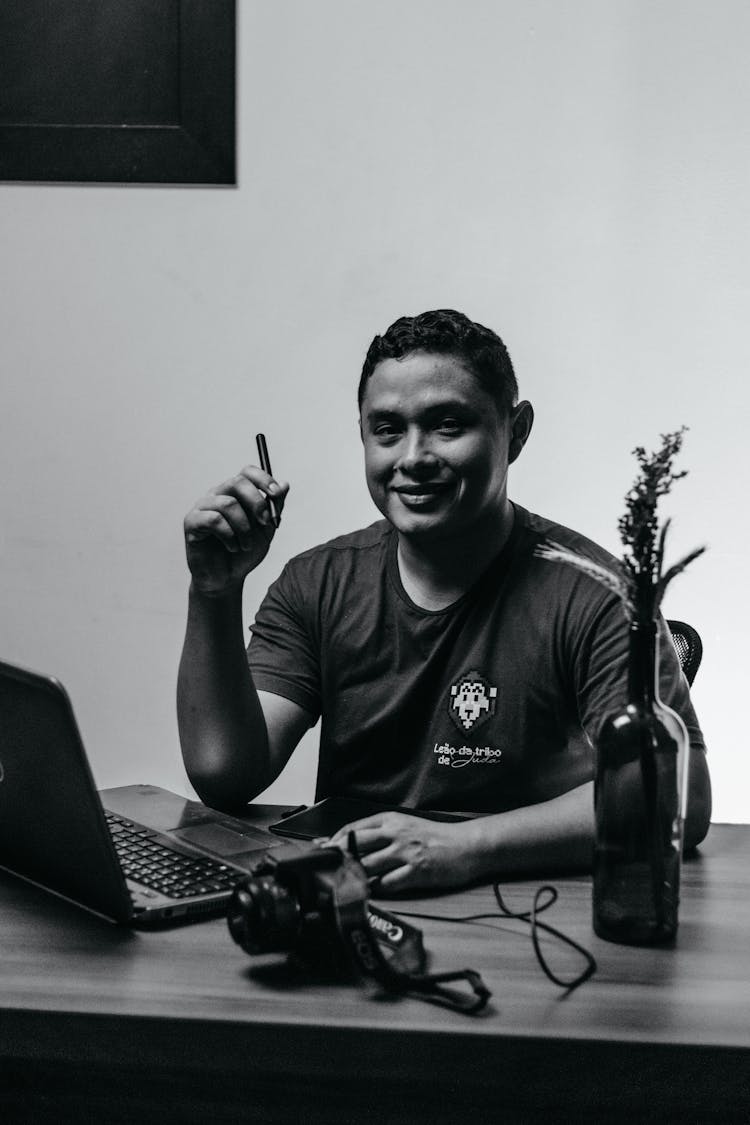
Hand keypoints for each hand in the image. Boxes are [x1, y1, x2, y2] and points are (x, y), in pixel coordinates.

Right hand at [183, 466, 288, 595]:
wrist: (227, 578)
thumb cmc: (244, 552)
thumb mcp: (266, 529)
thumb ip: (274, 507)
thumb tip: (285, 484)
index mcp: (236, 493)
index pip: (247, 472)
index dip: (263, 479)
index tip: (276, 494)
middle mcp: (218, 495)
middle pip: (237, 482)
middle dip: (257, 503)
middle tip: (265, 523)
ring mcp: (203, 507)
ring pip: (228, 503)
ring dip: (244, 527)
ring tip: (246, 544)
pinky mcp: (192, 522)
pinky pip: (213, 519)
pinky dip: (229, 535)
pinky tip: (232, 547)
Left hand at [327, 812, 478, 894]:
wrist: (467, 845)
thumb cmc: (436, 837)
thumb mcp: (406, 826)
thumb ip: (382, 833)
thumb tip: (352, 844)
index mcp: (391, 820)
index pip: (354, 828)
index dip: (334, 840)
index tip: (320, 851)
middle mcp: (396, 833)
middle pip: (356, 845)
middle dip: (336, 858)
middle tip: (321, 869)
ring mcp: (406, 852)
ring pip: (368, 865)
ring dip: (352, 876)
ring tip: (339, 885)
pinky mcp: (416, 871)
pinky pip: (388, 883)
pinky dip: (375, 889)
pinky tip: (368, 893)